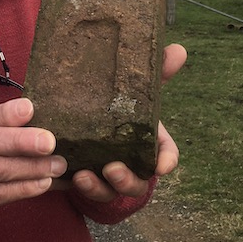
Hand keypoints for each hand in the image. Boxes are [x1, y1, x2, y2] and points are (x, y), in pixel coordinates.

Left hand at [67, 43, 186, 201]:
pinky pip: (80, 190)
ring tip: (83, 176)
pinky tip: (63, 174)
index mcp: (147, 144)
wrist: (82, 120)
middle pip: (138, 184)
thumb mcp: (133, 90)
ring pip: (108, 192)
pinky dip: (74, 186)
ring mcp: (105, 178)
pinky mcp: (82, 179)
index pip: (166, 156)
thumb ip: (154, 73)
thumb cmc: (117, 107)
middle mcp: (129, 166)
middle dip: (127, 181)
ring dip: (98, 188)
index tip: (162, 166)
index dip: (166, 162)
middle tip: (112, 169)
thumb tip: (179, 49)